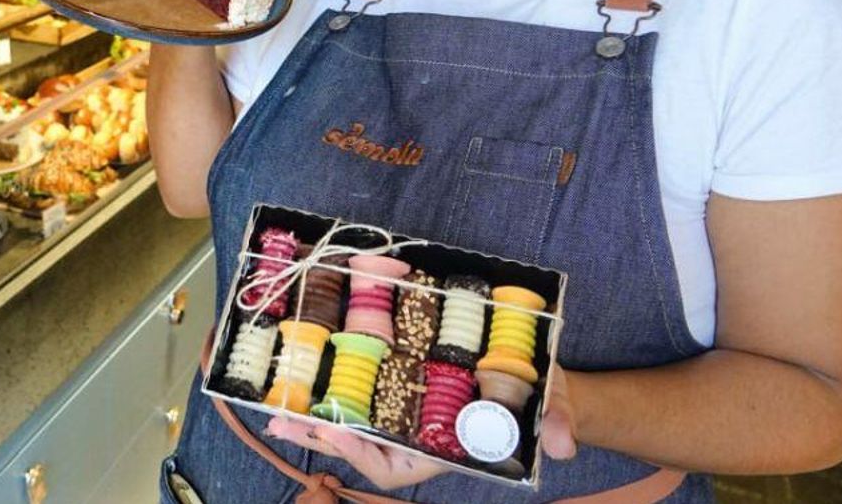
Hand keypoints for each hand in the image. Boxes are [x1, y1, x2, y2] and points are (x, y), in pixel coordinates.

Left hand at [263, 362, 579, 490]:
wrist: (539, 375)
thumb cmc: (543, 397)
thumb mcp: (553, 404)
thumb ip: (557, 422)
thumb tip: (565, 445)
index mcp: (446, 450)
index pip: (394, 467)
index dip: (364, 452)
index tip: (337, 431)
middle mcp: (418, 438)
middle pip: (358, 448)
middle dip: (320, 436)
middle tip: (280, 419)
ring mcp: (405, 414)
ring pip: (351, 423)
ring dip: (314, 416)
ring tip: (276, 406)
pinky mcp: (399, 386)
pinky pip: (360, 395)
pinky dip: (333, 386)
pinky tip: (306, 373)